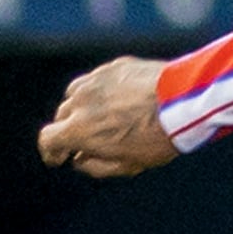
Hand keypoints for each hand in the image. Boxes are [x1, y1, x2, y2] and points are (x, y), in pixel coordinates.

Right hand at [38, 57, 181, 177]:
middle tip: (86, 141)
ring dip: (82, 108)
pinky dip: (99, 92)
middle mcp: (80, 101)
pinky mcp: (114, 67)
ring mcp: (96, 80)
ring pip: (76, 95)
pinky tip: (118, 101)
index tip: (58, 157)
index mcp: (78, 129)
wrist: (185, 101)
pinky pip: (97, 81)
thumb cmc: (158, 138)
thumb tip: (79, 160)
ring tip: (100, 118)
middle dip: (69, 130)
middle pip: (62, 116)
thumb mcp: (128, 165)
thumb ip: (96, 166)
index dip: (50, 151)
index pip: (47, 139)